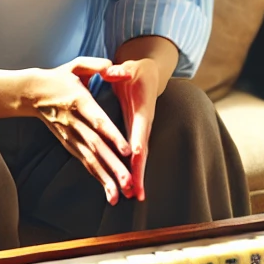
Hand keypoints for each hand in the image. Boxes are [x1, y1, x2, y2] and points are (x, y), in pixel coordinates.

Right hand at [29, 57, 130, 203]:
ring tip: (120, 194)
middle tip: (129, 181)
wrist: (30, 94)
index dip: (112, 135)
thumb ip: (95, 65)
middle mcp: (74, 123)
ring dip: (106, 178)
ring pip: (90, 159)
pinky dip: (97, 177)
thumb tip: (113, 66)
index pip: (98, 121)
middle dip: (113, 166)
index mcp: (79, 102)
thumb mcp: (75, 65)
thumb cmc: (58, 78)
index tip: (126, 150)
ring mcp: (70, 136)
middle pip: (96, 147)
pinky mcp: (68, 144)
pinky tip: (109, 191)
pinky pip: (85, 162)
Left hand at [102, 57, 164, 200]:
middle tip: (137, 190)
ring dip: (137, 176)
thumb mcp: (130, 67)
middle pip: (143, 149)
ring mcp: (140, 131)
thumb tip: (114, 71)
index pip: (139, 127)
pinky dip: (133, 172)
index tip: (135, 156)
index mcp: (141, 108)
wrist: (149, 75)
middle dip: (139, 170)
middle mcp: (143, 123)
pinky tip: (129, 188)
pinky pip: (134, 157)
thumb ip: (121, 71)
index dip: (138, 141)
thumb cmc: (136, 72)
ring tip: (135, 196)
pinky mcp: (135, 136)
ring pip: (140, 157)